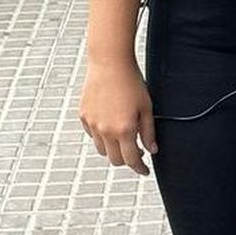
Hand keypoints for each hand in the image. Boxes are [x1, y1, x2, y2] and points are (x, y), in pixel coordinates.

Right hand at [80, 60, 158, 175]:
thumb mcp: (147, 107)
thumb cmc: (131, 82)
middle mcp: (105, 130)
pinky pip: (92, 135)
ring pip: (102, 150)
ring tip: (124, 137)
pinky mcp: (83, 116)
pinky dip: (102, 136)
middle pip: (115, 160)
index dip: (140, 168)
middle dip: (127, 159)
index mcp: (124, 130)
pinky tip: (111, 124)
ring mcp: (92, 124)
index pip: (131, 160)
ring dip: (113, 149)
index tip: (145, 171)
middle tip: (137, 151)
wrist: (109, 63)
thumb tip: (152, 150)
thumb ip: (149, 132)